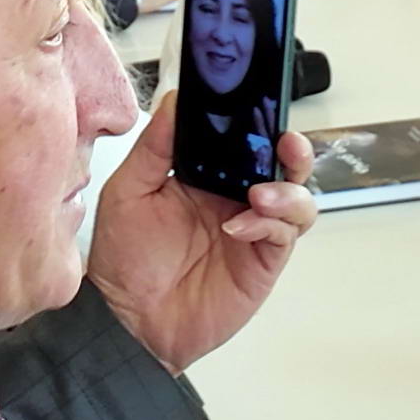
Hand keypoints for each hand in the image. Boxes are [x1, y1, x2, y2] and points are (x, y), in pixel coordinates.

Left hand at [86, 91, 315, 372]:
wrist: (128, 319)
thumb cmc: (123, 255)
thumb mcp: (128, 190)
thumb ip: (155, 147)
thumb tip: (175, 99)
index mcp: (201, 173)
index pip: (241, 138)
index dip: (256, 120)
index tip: (260, 102)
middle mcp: (232, 196)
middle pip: (280, 164)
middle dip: (292, 149)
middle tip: (285, 140)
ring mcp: (251, 229)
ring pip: (296, 199)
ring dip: (288, 190)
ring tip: (260, 194)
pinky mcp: (261, 262)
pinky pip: (284, 235)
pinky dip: (272, 224)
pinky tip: (240, 226)